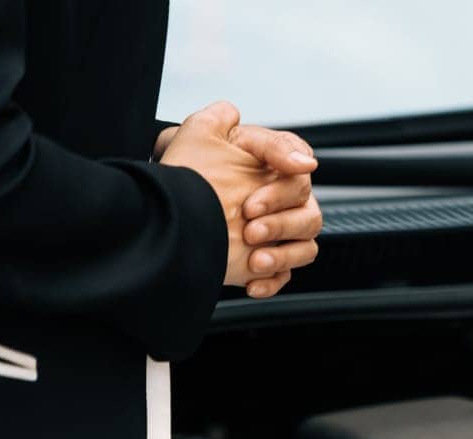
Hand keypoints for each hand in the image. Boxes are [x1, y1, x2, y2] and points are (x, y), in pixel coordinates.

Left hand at [156, 102, 320, 294]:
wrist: (164, 212)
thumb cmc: (183, 173)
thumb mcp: (201, 135)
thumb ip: (233, 122)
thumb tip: (283, 145)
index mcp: (272, 170)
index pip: (299, 177)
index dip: (281, 191)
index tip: (253, 202)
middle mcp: (280, 202)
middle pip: (308, 214)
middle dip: (281, 224)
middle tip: (249, 228)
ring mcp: (275, 234)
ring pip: (305, 246)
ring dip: (283, 255)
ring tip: (255, 259)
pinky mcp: (265, 262)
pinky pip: (285, 276)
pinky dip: (271, 281)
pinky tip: (251, 282)